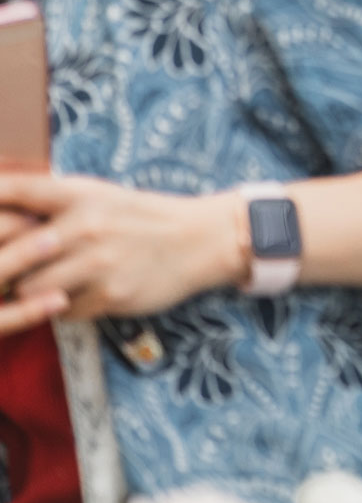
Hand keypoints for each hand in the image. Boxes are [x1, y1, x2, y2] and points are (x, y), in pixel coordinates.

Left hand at [0, 175, 244, 334]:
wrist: (201, 240)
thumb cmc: (141, 218)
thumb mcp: (99, 196)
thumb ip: (52, 203)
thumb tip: (1, 217)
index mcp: (80, 194)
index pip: (16, 190)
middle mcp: (86, 225)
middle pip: (10, 255)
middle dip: (2, 269)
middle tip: (8, 274)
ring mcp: (98, 262)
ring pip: (30, 290)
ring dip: (30, 293)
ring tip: (44, 286)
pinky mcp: (111, 294)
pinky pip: (62, 311)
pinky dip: (63, 308)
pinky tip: (80, 295)